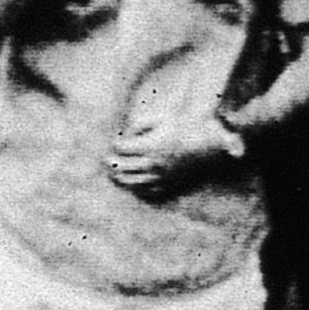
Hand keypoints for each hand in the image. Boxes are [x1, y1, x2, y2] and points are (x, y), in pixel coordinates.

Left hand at [107, 112, 241, 197]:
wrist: (204, 145)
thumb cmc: (182, 127)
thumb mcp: (161, 118)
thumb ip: (140, 122)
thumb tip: (125, 131)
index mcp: (149, 146)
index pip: (122, 147)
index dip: (116, 144)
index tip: (115, 141)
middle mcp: (152, 163)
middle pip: (122, 166)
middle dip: (110, 162)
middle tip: (104, 159)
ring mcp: (159, 176)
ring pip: (132, 182)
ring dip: (118, 178)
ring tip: (111, 173)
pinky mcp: (167, 184)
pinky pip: (147, 191)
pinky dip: (136, 188)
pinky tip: (131, 183)